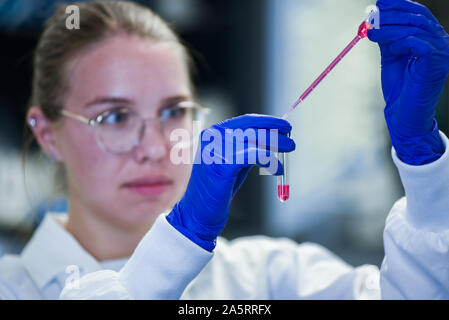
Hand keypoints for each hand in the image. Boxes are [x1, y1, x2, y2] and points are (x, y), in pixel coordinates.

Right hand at [166, 114, 295, 250]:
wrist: (197, 213)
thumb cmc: (217, 188)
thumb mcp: (231, 161)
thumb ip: (247, 147)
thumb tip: (274, 136)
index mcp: (213, 133)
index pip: (246, 121)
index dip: (268, 122)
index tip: (285, 126)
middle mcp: (212, 138)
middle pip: (252, 127)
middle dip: (275, 131)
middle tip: (291, 139)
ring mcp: (216, 150)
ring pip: (255, 140)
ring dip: (277, 144)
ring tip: (289, 150)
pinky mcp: (222, 166)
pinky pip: (254, 156)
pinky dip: (270, 160)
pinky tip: (277, 169)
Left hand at [368, 0, 448, 164]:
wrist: (403, 113)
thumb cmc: (399, 87)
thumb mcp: (391, 56)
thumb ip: (387, 38)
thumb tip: (375, 19)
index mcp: (431, 38)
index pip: (418, 12)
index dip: (399, 5)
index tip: (379, 3)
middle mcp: (440, 42)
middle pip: (417, 16)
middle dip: (391, 14)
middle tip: (372, 18)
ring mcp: (441, 52)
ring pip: (415, 28)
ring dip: (389, 28)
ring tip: (372, 34)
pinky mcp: (436, 62)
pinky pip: (417, 42)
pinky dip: (401, 41)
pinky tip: (390, 48)